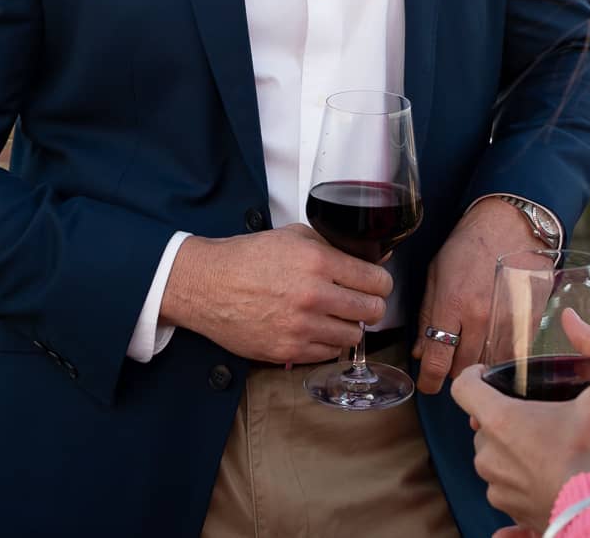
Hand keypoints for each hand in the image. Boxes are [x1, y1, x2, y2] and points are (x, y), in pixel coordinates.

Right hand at [161, 224, 390, 364]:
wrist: (208, 285)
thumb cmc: (248, 259)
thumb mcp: (294, 236)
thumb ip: (334, 246)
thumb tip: (373, 259)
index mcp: (318, 262)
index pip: (377, 281)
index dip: (381, 283)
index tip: (377, 285)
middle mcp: (313, 296)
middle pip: (372, 311)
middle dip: (372, 306)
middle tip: (362, 302)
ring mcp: (301, 327)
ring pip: (353, 336)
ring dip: (350, 326)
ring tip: (336, 315)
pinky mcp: (288, 350)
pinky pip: (328, 353)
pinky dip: (328, 342)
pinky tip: (317, 328)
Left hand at [413, 198, 540, 392]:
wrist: (511, 224)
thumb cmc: (470, 244)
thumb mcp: (436, 272)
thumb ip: (427, 314)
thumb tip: (420, 350)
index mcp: (452, 304)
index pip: (437, 360)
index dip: (429, 381)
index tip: (427, 385)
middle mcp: (480, 318)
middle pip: (463, 370)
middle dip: (452, 372)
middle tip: (450, 364)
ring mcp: (508, 322)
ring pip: (489, 366)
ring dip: (478, 367)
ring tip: (472, 354)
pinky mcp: (529, 321)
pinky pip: (512, 354)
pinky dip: (500, 356)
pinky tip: (494, 345)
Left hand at [452, 318, 589, 535]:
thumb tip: (575, 321)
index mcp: (500, 420)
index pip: (463, 388)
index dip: (473, 375)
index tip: (485, 374)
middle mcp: (489, 454)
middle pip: (483, 427)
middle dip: (504, 420)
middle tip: (536, 417)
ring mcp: (496, 486)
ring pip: (494, 459)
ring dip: (512, 452)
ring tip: (547, 451)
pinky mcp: (508, 511)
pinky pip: (506, 489)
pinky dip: (520, 484)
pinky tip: (544, 480)